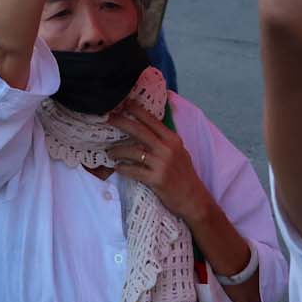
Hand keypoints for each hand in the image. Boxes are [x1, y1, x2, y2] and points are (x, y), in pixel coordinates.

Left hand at [106, 96, 210, 221]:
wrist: (193, 198)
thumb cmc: (184, 174)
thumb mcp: (179, 151)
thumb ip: (164, 140)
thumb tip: (146, 127)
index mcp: (172, 139)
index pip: (152, 120)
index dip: (137, 110)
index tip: (124, 104)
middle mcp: (167, 148)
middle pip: (139, 131)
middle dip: (121, 122)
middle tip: (108, 119)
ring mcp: (161, 164)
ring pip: (132, 151)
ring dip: (117, 150)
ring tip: (109, 152)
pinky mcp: (156, 179)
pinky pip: (133, 171)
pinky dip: (123, 168)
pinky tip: (117, 167)